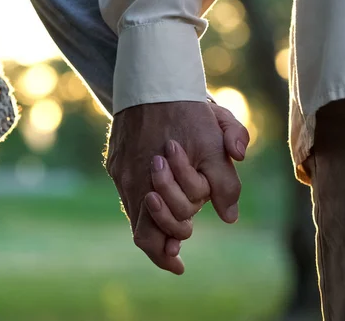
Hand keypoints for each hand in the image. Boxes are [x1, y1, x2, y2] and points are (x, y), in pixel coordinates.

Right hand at [106, 101, 248, 273]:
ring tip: (169, 233)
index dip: (167, 256)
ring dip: (153, 224)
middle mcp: (133, 181)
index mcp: (158, 181)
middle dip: (163, 242)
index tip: (179, 266)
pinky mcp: (115, 160)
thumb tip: (228, 217)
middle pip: (141, 232)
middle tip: (178, 248)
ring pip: (134, 213)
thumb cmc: (188, 108)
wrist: (152, 77)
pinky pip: (127, 192)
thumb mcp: (217, 140)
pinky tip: (158, 198)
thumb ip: (226, 182)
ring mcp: (121, 171)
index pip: (156, 236)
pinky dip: (143, 203)